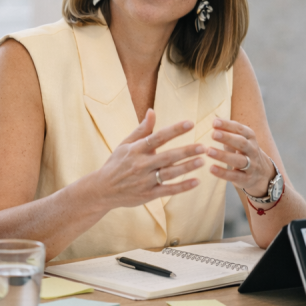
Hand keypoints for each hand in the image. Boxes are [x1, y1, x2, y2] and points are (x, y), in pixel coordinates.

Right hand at [90, 109, 204, 211]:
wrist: (102, 190)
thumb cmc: (116, 164)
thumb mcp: (125, 144)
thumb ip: (142, 129)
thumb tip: (152, 111)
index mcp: (136, 150)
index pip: (158, 137)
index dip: (174, 130)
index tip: (190, 123)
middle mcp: (141, 165)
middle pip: (167, 157)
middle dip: (186, 151)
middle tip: (203, 147)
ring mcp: (145, 181)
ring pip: (169, 174)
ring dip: (187, 167)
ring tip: (202, 161)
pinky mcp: (148, 195)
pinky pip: (168, 190)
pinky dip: (182, 187)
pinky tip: (196, 181)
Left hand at [207, 119, 272, 198]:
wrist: (263, 175)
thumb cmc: (245, 153)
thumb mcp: (240, 141)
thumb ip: (228, 133)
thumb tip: (214, 121)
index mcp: (250, 138)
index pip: (240, 129)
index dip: (227, 125)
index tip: (214, 122)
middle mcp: (252, 150)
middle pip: (241, 142)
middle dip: (228, 137)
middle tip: (213, 134)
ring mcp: (251, 165)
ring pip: (239, 160)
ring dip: (223, 155)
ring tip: (208, 151)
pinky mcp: (247, 179)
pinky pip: (235, 176)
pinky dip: (223, 172)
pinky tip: (211, 168)